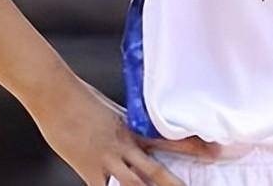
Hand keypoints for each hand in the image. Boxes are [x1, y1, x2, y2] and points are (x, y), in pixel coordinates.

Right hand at [30, 74, 219, 185]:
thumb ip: (129, 128)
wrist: (57, 95)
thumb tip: (140, 136)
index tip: (215, 152)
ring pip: (134, 185)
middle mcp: (125, 145)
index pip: (170, 140)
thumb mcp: (114, 113)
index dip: (193, 147)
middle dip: (175, 184)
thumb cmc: (82, 100)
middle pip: (156, 170)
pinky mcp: (88, 168)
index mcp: (134, 128)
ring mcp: (107, 158)